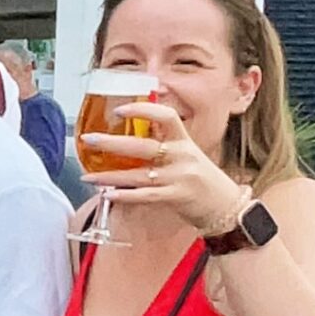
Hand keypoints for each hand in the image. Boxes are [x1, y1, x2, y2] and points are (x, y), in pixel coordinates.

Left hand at [94, 99, 248, 234]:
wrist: (226, 206)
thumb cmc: (201, 179)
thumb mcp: (187, 154)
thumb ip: (165, 143)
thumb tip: (135, 132)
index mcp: (184, 141)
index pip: (165, 116)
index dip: (142, 110)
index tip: (120, 109)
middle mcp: (181, 156)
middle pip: (143, 146)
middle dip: (113, 143)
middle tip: (89, 139)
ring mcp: (179, 177)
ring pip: (138, 175)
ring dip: (110, 176)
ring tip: (88, 176)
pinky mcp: (176, 197)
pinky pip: (146, 196)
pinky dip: (126, 196)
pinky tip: (108, 195)